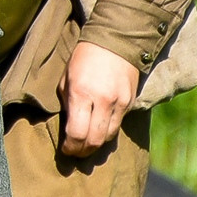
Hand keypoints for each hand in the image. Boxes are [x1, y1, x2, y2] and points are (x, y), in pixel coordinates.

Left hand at [59, 40, 140, 157]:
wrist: (115, 42)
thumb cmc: (83, 58)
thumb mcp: (66, 79)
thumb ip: (67, 103)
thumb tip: (68, 126)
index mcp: (81, 94)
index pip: (77, 132)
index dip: (71, 147)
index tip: (65, 151)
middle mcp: (102, 101)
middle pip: (95, 139)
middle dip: (83, 151)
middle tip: (76, 154)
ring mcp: (119, 103)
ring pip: (109, 136)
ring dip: (97, 145)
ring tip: (87, 147)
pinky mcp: (130, 102)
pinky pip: (119, 125)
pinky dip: (108, 133)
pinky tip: (100, 133)